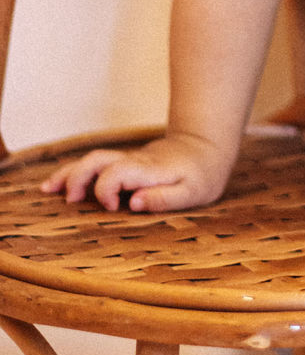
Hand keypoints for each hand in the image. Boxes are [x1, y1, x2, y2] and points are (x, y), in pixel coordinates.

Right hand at [39, 132, 232, 213]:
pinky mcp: (126, 162)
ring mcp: (128, 159)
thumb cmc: (201, 175)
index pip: (117, 173)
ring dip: (70, 173)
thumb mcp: (193, 192)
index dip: (106, 189)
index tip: (111, 208)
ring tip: (48, 189)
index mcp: (149, 170)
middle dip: (77, 178)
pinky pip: (97, 164)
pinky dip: (76, 172)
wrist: (206, 146)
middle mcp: (134, 161)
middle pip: (97, 160)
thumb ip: (164, 198)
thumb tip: (133, 204)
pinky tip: (60, 184)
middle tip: (69, 201)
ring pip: (92, 159)